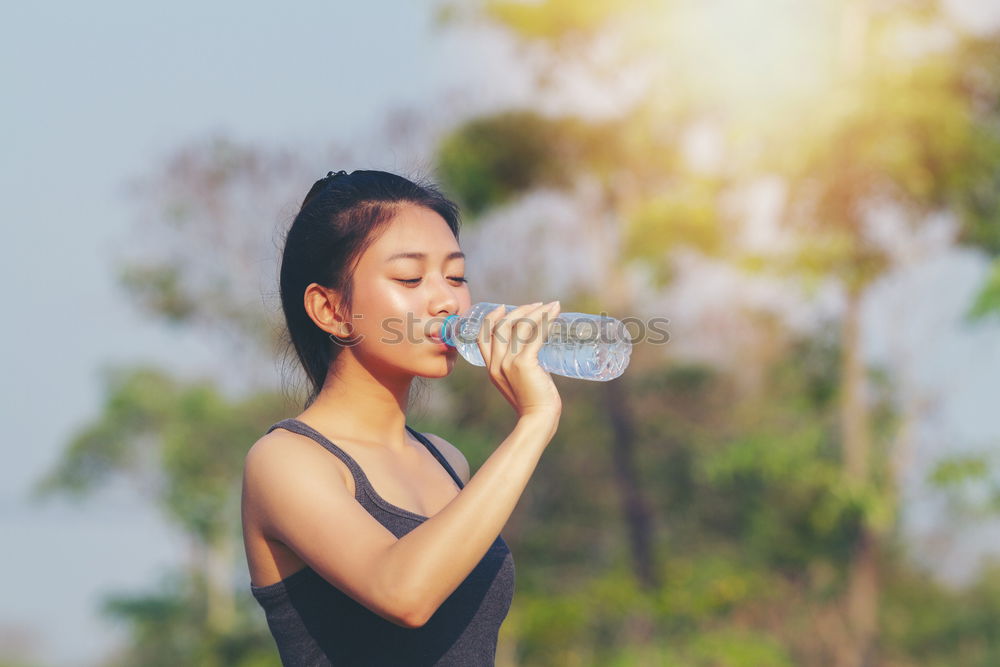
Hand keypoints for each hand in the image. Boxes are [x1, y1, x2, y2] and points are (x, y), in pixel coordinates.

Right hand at [477, 301, 562, 418]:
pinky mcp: (524, 363)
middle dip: (520, 310)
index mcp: (491, 368)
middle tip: (538, 305)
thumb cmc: (534, 403)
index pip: (482, 336)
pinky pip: (535, 335)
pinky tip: (555, 314)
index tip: (503, 307)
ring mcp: (509, 363)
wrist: (538, 419)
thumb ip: (519, 366)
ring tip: (552, 306)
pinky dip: (546, 321)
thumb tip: (534, 348)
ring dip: (537, 312)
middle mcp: (496, 363)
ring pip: (519, 327)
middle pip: (502, 326)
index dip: (491, 318)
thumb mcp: (518, 382)